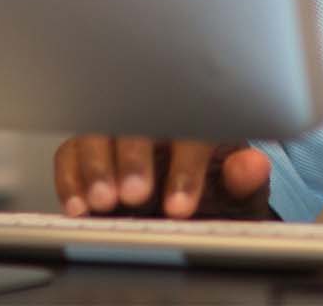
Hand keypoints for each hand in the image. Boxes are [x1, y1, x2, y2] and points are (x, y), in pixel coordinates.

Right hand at [52, 136, 272, 219]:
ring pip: (98, 130)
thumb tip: (252, 166)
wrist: (189, 202)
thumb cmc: (216, 190)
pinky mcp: (87, 148)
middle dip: (134, 158)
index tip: (179, 208)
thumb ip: (245, 181)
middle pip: (137, 119)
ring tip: (104, 202)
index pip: (193, 129)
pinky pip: (70, 152)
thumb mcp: (238, 192)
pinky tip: (78, 205)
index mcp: (199, 117)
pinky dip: (70, 177)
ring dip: (97, 165)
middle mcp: (154, 115)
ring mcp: (119, 130)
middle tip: (136, 195)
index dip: (185, 168)